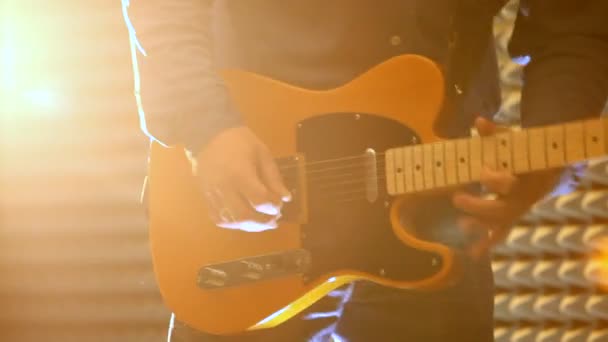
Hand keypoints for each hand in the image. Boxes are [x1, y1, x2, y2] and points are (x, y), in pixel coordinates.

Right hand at [194, 126, 290, 231]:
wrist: (209, 135)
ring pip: (231, 221)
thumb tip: (285, 199)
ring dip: (250, 226)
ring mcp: (212, 195)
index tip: (279, 204)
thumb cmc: (240, 142)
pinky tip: (245, 220)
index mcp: (240, 173)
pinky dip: (234, 224)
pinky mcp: (206, 198)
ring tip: (262, 223)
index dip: (273, 206)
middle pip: (244, 216)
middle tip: (274, 220)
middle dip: (263, 222)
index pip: (259, 200)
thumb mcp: (262, 154)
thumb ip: (274, 178)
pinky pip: (219, 219)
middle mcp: (224, 188)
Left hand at [451, 117, 562, 257]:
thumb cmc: (524, 153)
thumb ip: (495, 133)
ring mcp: (515, 211)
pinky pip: (499, 235)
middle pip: (499, 209)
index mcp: (521, 178)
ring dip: (479, 228)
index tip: (481, 173)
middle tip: (457, 198)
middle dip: (477, 206)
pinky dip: (486, 245)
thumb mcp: (512, 141)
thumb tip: (479, 121)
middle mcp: (520, 198)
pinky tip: (473, 254)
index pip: (506, 183)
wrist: (549, 170)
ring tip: (461, 226)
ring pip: (498, 225)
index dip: (492, 179)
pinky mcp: (510, 219)